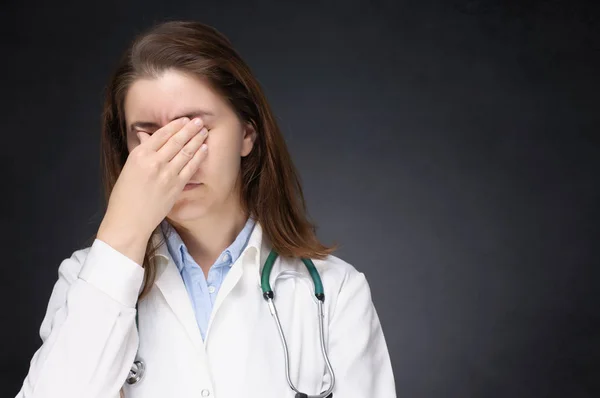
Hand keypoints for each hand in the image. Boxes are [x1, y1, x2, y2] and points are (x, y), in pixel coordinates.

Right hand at [97, 117, 207, 262]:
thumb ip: (142, 153)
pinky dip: (199, 156)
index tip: (184, 119)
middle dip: (190, 128)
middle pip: (176, 140)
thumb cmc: (125, 197)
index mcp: (139, 155)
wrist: (129, 221)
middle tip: (199, 120)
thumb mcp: (129, 169)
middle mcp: (154, 162)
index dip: (175, 125)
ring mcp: (166, 174)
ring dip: (197, 139)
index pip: (161, 134)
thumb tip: (147, 137)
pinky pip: (191, 167)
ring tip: (204, 131)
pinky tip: (204, 148)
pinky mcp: (176, 186)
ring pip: (186, 152)